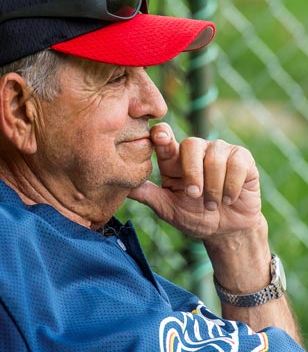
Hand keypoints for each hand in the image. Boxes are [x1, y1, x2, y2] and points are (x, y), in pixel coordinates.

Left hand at [128, 122, 262, 239]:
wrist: (227, 230)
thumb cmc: (195, 217)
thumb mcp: (168, 209)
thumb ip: (148, 195)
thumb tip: (124, 188)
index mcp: (173, 159)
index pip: (164, 137)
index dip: (162, 134)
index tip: (159, 137)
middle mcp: (195, 150)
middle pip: (191, 144)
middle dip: (193, 173)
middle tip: (194, 195)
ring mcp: (219, 151)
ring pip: (214, 156)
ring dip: (213, 187)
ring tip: (212, 205)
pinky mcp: (241, 157)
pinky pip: (236, 163)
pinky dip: (230, 186)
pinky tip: (229, 199)